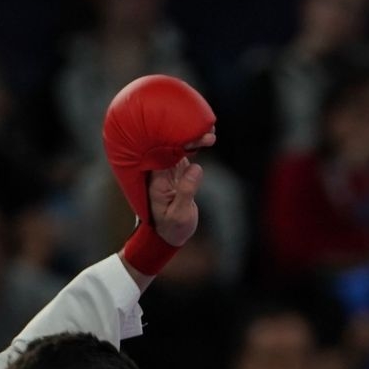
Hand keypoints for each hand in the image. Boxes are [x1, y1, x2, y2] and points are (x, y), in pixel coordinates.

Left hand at [103, 75, 215, 275]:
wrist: (170, 236)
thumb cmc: (172, 229)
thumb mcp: (180, 214)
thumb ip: (186, 191)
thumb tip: (196, 168)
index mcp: (157, 181)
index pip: (164, 155)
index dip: (177, 142)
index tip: (193, 135)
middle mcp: (161, 172)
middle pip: (172, 147)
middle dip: (188, 136)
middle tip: (207, 131)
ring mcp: (170, 171)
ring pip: (180, 148)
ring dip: (194, 138)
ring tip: (211, 131)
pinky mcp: (179, 172)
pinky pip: (186, 154)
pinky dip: (196, 145)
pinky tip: (207, 136)